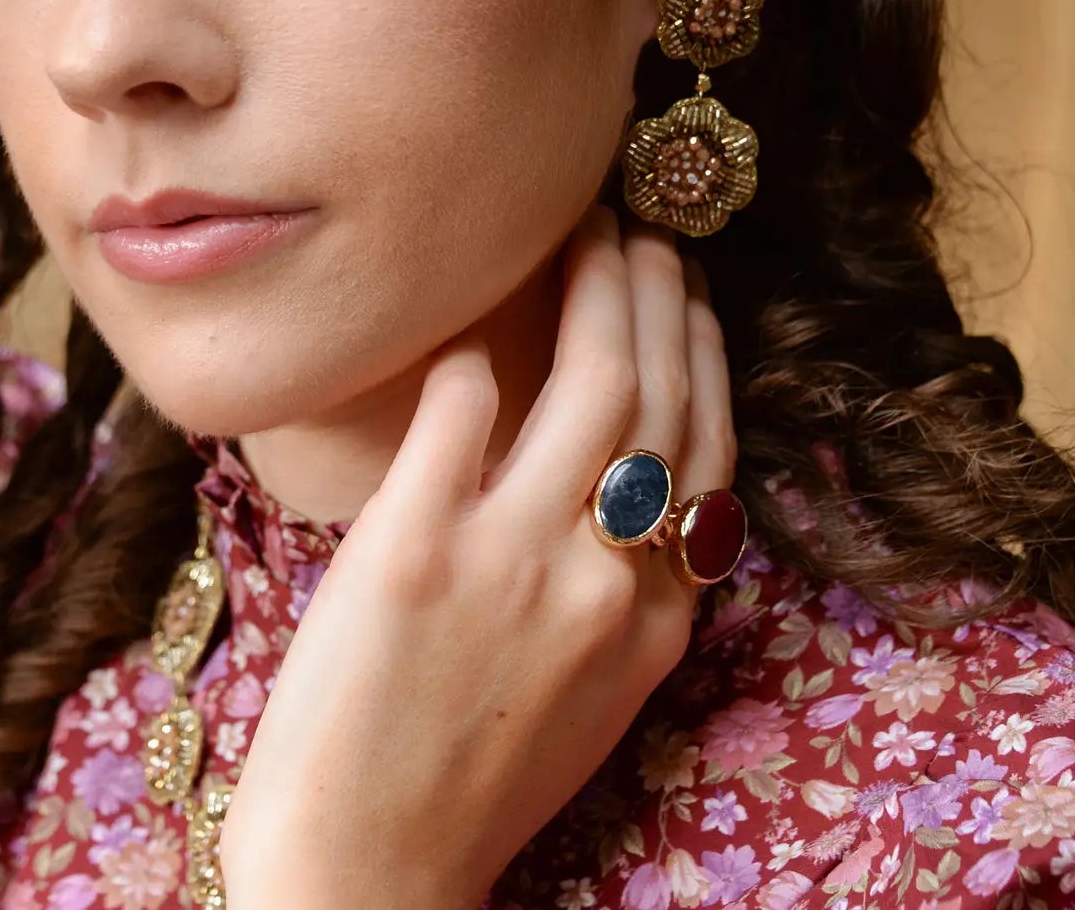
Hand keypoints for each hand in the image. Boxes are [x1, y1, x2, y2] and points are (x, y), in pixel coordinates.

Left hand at [218, 206, 737, 909]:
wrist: (368, 872)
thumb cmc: (470, 778)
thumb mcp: (589, 690)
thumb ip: (621, 587)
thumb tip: (613, 472)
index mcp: (655, 621)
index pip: (707, 451)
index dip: (703, 355)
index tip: (690, 296)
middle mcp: (605, 579)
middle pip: (658, 394)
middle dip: (657, 291)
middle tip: (639, 228)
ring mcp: (512, 558)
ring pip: (589, 380)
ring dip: (593, 286)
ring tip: (583, 233)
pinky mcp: (413, 548)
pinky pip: (460, 408)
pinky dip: (467, 351)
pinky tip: (460, 322)